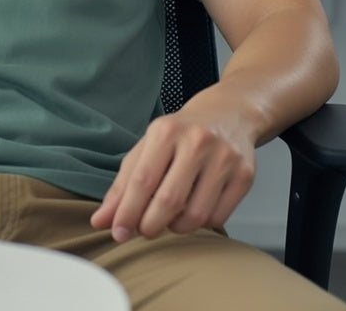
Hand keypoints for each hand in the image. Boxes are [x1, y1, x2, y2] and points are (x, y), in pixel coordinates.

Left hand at [90, 107, 255, 241]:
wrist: (229, 113)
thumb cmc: (181, 133)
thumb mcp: (147, 146)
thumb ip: (123, 184)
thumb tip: (101, 220)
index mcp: (166, 131)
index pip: (142, 180)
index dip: (127, 212)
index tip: (117, 232)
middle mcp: (197, 142)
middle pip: (168, 201)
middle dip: (149, 226)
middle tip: (143, 230)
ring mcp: (224, 158)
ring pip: (195, 215)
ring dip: (175, 227)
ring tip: (169, 217)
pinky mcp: (244, 175)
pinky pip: (217, 217)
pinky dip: (200, 224)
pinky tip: (193, 209)